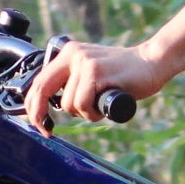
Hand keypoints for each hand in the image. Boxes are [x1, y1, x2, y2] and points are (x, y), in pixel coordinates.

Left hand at [23, 41, 171, 132]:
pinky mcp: (96, 72)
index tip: (36, 121)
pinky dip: (93, 112)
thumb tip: (49, 105)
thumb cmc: (123, 74)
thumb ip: (72, 82)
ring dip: (84, 113)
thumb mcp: (91, 72)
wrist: (152, 62)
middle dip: (40, 114)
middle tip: (46, 130)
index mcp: (68, 53)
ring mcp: (85, 62)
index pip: (40, 80)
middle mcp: (73, 54)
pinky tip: (105, 104)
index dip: (32, 104)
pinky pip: (83, 104)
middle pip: (43, 90)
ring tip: (101, 104)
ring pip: (68, 104)